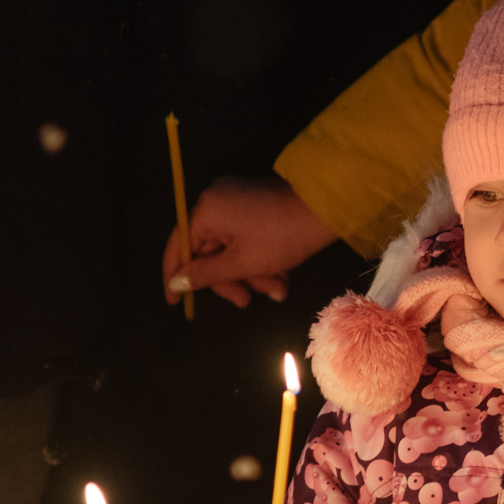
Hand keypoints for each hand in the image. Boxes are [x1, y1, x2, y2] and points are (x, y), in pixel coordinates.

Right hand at [163, 175, 338, 308]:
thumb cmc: (283, 236)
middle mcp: (217, 201)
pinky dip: (261, 261)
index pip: (179, 246)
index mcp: (206, 209)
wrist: (328, 209)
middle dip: (232, 280)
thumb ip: (205, 275)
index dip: (175, 276)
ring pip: (232, 250)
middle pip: (209, 252)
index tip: (175, 302)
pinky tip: (282, 278)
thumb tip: (176, 282)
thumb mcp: (241, 262)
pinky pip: (248, 240)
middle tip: (246, 301)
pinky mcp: (257, 209)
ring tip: (277, 290)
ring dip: (252, 275)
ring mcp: (238, 203)